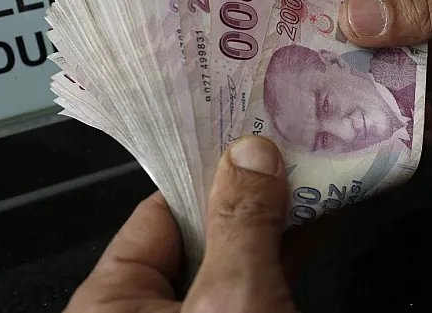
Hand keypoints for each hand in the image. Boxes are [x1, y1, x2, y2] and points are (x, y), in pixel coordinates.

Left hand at [65, 136, 298, 312]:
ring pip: (236, 259)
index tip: (249, 135)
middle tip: (291, 147)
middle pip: (204, 232)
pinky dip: (287, 256)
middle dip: (251, 191)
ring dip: (276, 220)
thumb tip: (252, 154)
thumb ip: (241, 226)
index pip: (158, 214)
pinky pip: (259, 286)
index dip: (207, 172)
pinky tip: (319, 220)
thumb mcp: (232, 302)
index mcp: (112, 306)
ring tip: (316, 175)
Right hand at [338, 0, 431, 137]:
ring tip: (398, 114)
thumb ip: (430, 8)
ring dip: (383, 91)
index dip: (353, 5)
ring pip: (378, 61)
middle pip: (364, 20)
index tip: (347, 44)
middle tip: (358, 87)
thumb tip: (356, 18)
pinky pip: (403, 93)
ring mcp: (424, 35)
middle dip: (360, 55)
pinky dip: (411, 113)